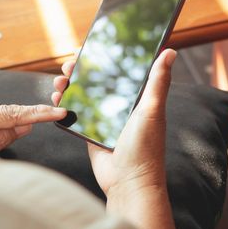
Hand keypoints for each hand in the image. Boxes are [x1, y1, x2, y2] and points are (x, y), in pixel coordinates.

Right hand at [52, 49, 178, 228]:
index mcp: (137, 98)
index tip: (89, 45)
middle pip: (98, 80)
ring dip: (70, 84)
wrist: (128, 183)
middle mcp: (120, 106)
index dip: (105, 56)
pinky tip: (57, 96)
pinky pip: (75, 113)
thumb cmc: (145, 148)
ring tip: (60, 80)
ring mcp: (104, 119)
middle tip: (69, 63)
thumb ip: (158, 81)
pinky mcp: (90, 131)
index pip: (120, 69)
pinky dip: (65, 103)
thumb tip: (171, 51)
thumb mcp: (152, 110)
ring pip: (84, 94)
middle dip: (82, 69)